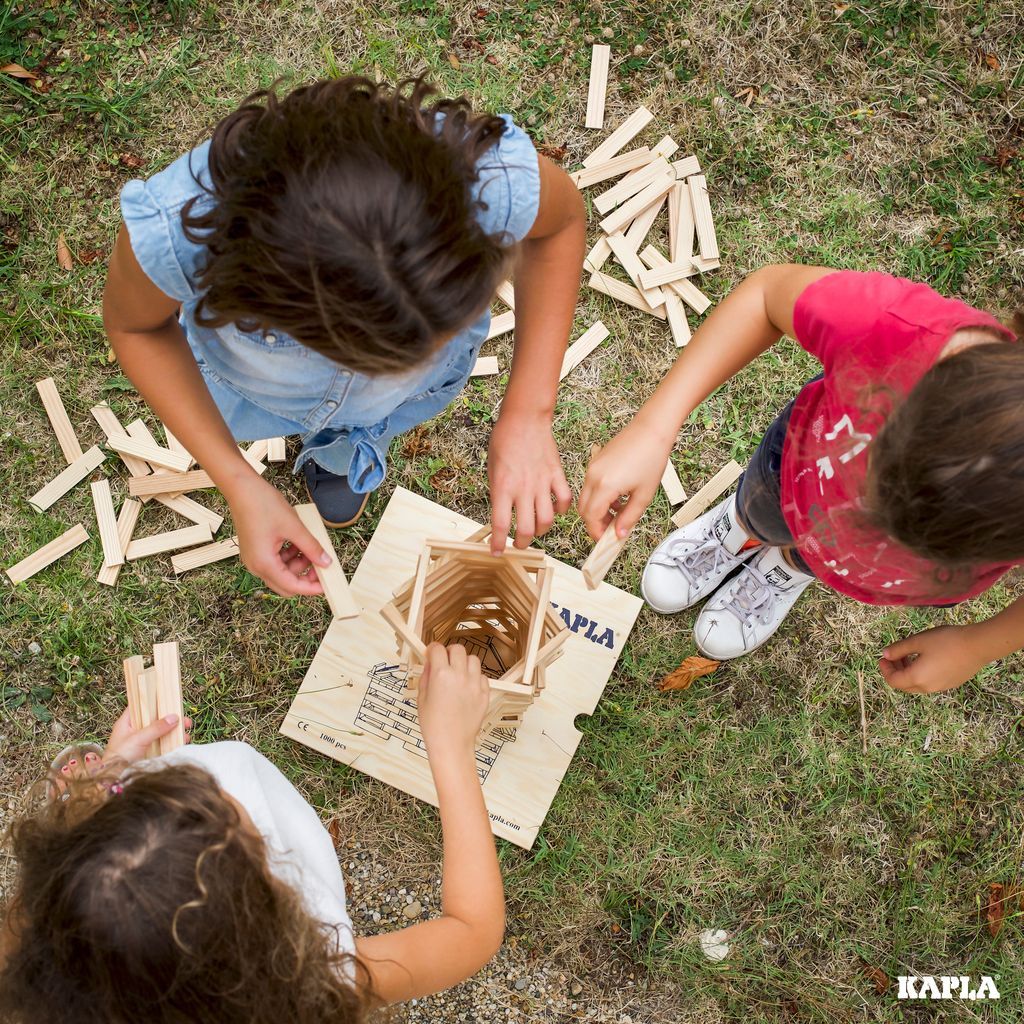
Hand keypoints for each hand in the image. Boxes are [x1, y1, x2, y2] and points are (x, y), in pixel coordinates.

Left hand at [105, 707, 193, 762]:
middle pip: (155, 719)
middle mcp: (135, 730)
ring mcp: (142, 741)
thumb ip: (156, 728)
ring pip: (161, 731)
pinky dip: (173, 742)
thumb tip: (174, 717)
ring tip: (186, 732)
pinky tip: (181, 742)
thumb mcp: (138, 739)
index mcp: (127, 722)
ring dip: (174, 731)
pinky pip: (163, 743)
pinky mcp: (148, 751)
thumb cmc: (119, 757)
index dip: (153, 701)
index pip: (140, 706)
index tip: (168, 699)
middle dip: (171, 718)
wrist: (114, 779)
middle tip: (184, 720)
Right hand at [228, 474, 331, 596]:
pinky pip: (275, 561)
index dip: (311, 588)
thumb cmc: (263, 505)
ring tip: (311, 548)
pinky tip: (299, 543)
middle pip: (285, 584)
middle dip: (305, 578)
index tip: (327, 585)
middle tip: (322, 567)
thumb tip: (326, 562)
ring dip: (298, 564)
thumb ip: (312, 548)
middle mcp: (256, 566)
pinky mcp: (255, 550)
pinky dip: (289, 556)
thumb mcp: (294, 527)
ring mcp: (254, 558)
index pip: (291, 587)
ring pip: (281, 572)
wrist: (242, 488)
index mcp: (264, 563)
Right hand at [417, 643, 488, 757]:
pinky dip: (474, 677)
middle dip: (449, 652)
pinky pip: (482, 676)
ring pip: (473, 659)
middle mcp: (459, 676)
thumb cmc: (433, 725)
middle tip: (445, 662)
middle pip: (457, 649)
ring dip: (464, 663)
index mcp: (441, 675)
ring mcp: (474, 684)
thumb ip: (426, 676)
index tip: (431, 654)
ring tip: (457, 674)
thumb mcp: (422, 698)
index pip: (438, 649)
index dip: (432, 649)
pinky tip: (466, 687)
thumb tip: (430, 663)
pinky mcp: (484, 693)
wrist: (451, 744)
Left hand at [488, 411, 571, 553]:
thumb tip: (501, 513)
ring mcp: (542, 483)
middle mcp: (523, 489)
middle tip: (518, 544)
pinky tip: (555, 509)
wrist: (524, 419)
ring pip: (547, 520)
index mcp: (502, 487)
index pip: (500, 524)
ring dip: (540, 530)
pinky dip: (562, 510)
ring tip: (535, 529)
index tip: (497, 551)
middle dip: (521, 543)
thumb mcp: (491, 469)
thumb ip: (497, 492)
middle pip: (526, 529)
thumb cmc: (504, 440)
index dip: (498, 543)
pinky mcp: (557, 475)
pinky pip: (564, 500)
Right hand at [577, 423, 671, 540]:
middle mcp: (593, 476)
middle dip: (595, 523)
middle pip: (584, 509)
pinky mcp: (595, 461)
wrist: (651, 430)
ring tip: (619, 512)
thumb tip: (619, 534)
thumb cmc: (651, 457)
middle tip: (612, 530)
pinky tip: (617, 497)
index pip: (591, 517)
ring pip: (586, 497)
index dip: (597, 532)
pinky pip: (590, 485)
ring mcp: (592, 468)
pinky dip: (599, 496)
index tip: (607, 539)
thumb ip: (629, 517)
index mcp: (605, 486)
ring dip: (597, 509)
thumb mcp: (644, 494)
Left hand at [878, 624, 989, 693]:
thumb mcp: (918, 641)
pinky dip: (921, 674)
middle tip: (894, 656)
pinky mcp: (951, 683)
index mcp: (917, 678)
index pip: (893, 681)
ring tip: (909, 655)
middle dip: (895, 672)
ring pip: (917, 685)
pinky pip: (929, 683)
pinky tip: (925, 659)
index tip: (883, 658)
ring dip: (908, 672)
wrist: (978, 646)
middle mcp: (928, 687)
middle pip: (904, 685)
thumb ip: (899, 649)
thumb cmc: (945, 641)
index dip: (885, 670)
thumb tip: (885, 654)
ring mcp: (941, 687)